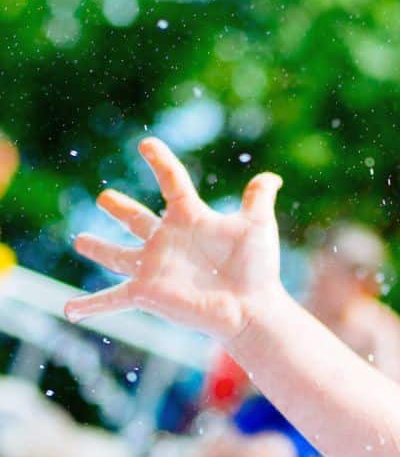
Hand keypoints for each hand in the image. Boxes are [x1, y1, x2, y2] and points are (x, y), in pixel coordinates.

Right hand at [66, 138, 286, 341]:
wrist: (253, 307)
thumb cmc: (256, 269)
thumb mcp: (257, 226)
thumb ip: (258, 198)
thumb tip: (272, 177)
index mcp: (190, 218)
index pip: (172, 182)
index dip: (161, 162)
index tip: (147, 145)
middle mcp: (168, 240)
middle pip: (137, 219)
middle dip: (120, 208)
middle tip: (106, 198)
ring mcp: (154, 266)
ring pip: (118, 255)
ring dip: (98, 249)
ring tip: (80, 241)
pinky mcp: (147, 291)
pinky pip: (112, 298)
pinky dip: (90, 305)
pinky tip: (69, 311)